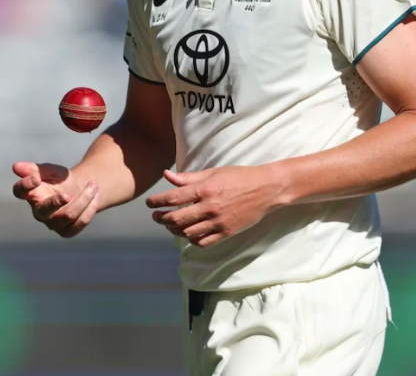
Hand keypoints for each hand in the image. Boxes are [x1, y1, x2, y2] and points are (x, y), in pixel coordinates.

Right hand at [12, 161, 99, 237]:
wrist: (80, 189)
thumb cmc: (61, 179)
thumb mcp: (50, 170)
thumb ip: (35, 169)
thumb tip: (15, 167)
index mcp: (30, 194)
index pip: (19, 192)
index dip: (25, 185)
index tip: (36, 178)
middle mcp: (39, 211)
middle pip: (43, 211)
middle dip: (55, 203)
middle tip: (68, 194)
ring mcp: (52, 223)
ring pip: (67, 215)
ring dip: (83, 199)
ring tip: (93, 185)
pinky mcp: (67, 231)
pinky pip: (80, 222)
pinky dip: (90, 208)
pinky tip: (96, 196)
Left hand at [145, 166, 283, 247]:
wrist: (266, 189)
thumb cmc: (239, 177)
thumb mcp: (213, 173)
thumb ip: (189, 178)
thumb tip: (167, 176)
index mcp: (205, 189)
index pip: (172, 199)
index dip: (157, 202)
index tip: (149, 203)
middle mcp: (209, 207)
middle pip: (176, 218)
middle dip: (161, 218)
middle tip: (155, 216)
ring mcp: (218, 222)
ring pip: (187, 233)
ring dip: (174, 230)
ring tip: (170, 224)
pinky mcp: (226, 232)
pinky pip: (203, 242)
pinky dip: (192, 240)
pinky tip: (189, 234)